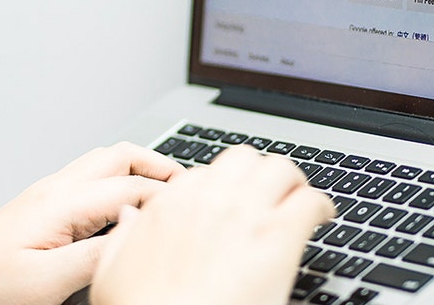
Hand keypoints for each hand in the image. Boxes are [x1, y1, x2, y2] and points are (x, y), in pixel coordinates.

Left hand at [0, 142, 184, 304]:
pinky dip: (118, 181)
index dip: (171, 194)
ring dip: (138, 168)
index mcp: (62, 203)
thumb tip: (137, 234)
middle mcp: (56, 189)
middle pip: (120, 154)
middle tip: (191, 186)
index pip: (133, 186)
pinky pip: (90, 179)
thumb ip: (95, 257)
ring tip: (166, 193)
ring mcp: (48, 194)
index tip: (201, 204)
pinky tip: (126, 208)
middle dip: (159, 163)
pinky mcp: (42, 206)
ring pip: (104, 162)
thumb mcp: (45, 283)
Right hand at [90, 145, 335, 304]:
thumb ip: (121, 238)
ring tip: (297, 200)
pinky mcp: (280, 236)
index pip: (200, 176)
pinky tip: (321, 218)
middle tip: (270, 194)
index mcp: (168, 207)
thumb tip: (130, 214)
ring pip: (278, 169)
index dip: (219, 191)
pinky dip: (320, 205)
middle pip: (242, 160)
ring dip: (290, 183)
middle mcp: (208, 201)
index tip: (230, 205)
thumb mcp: (111, 274)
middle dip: (258, 174)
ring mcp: (245, 214)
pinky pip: (309, 201)